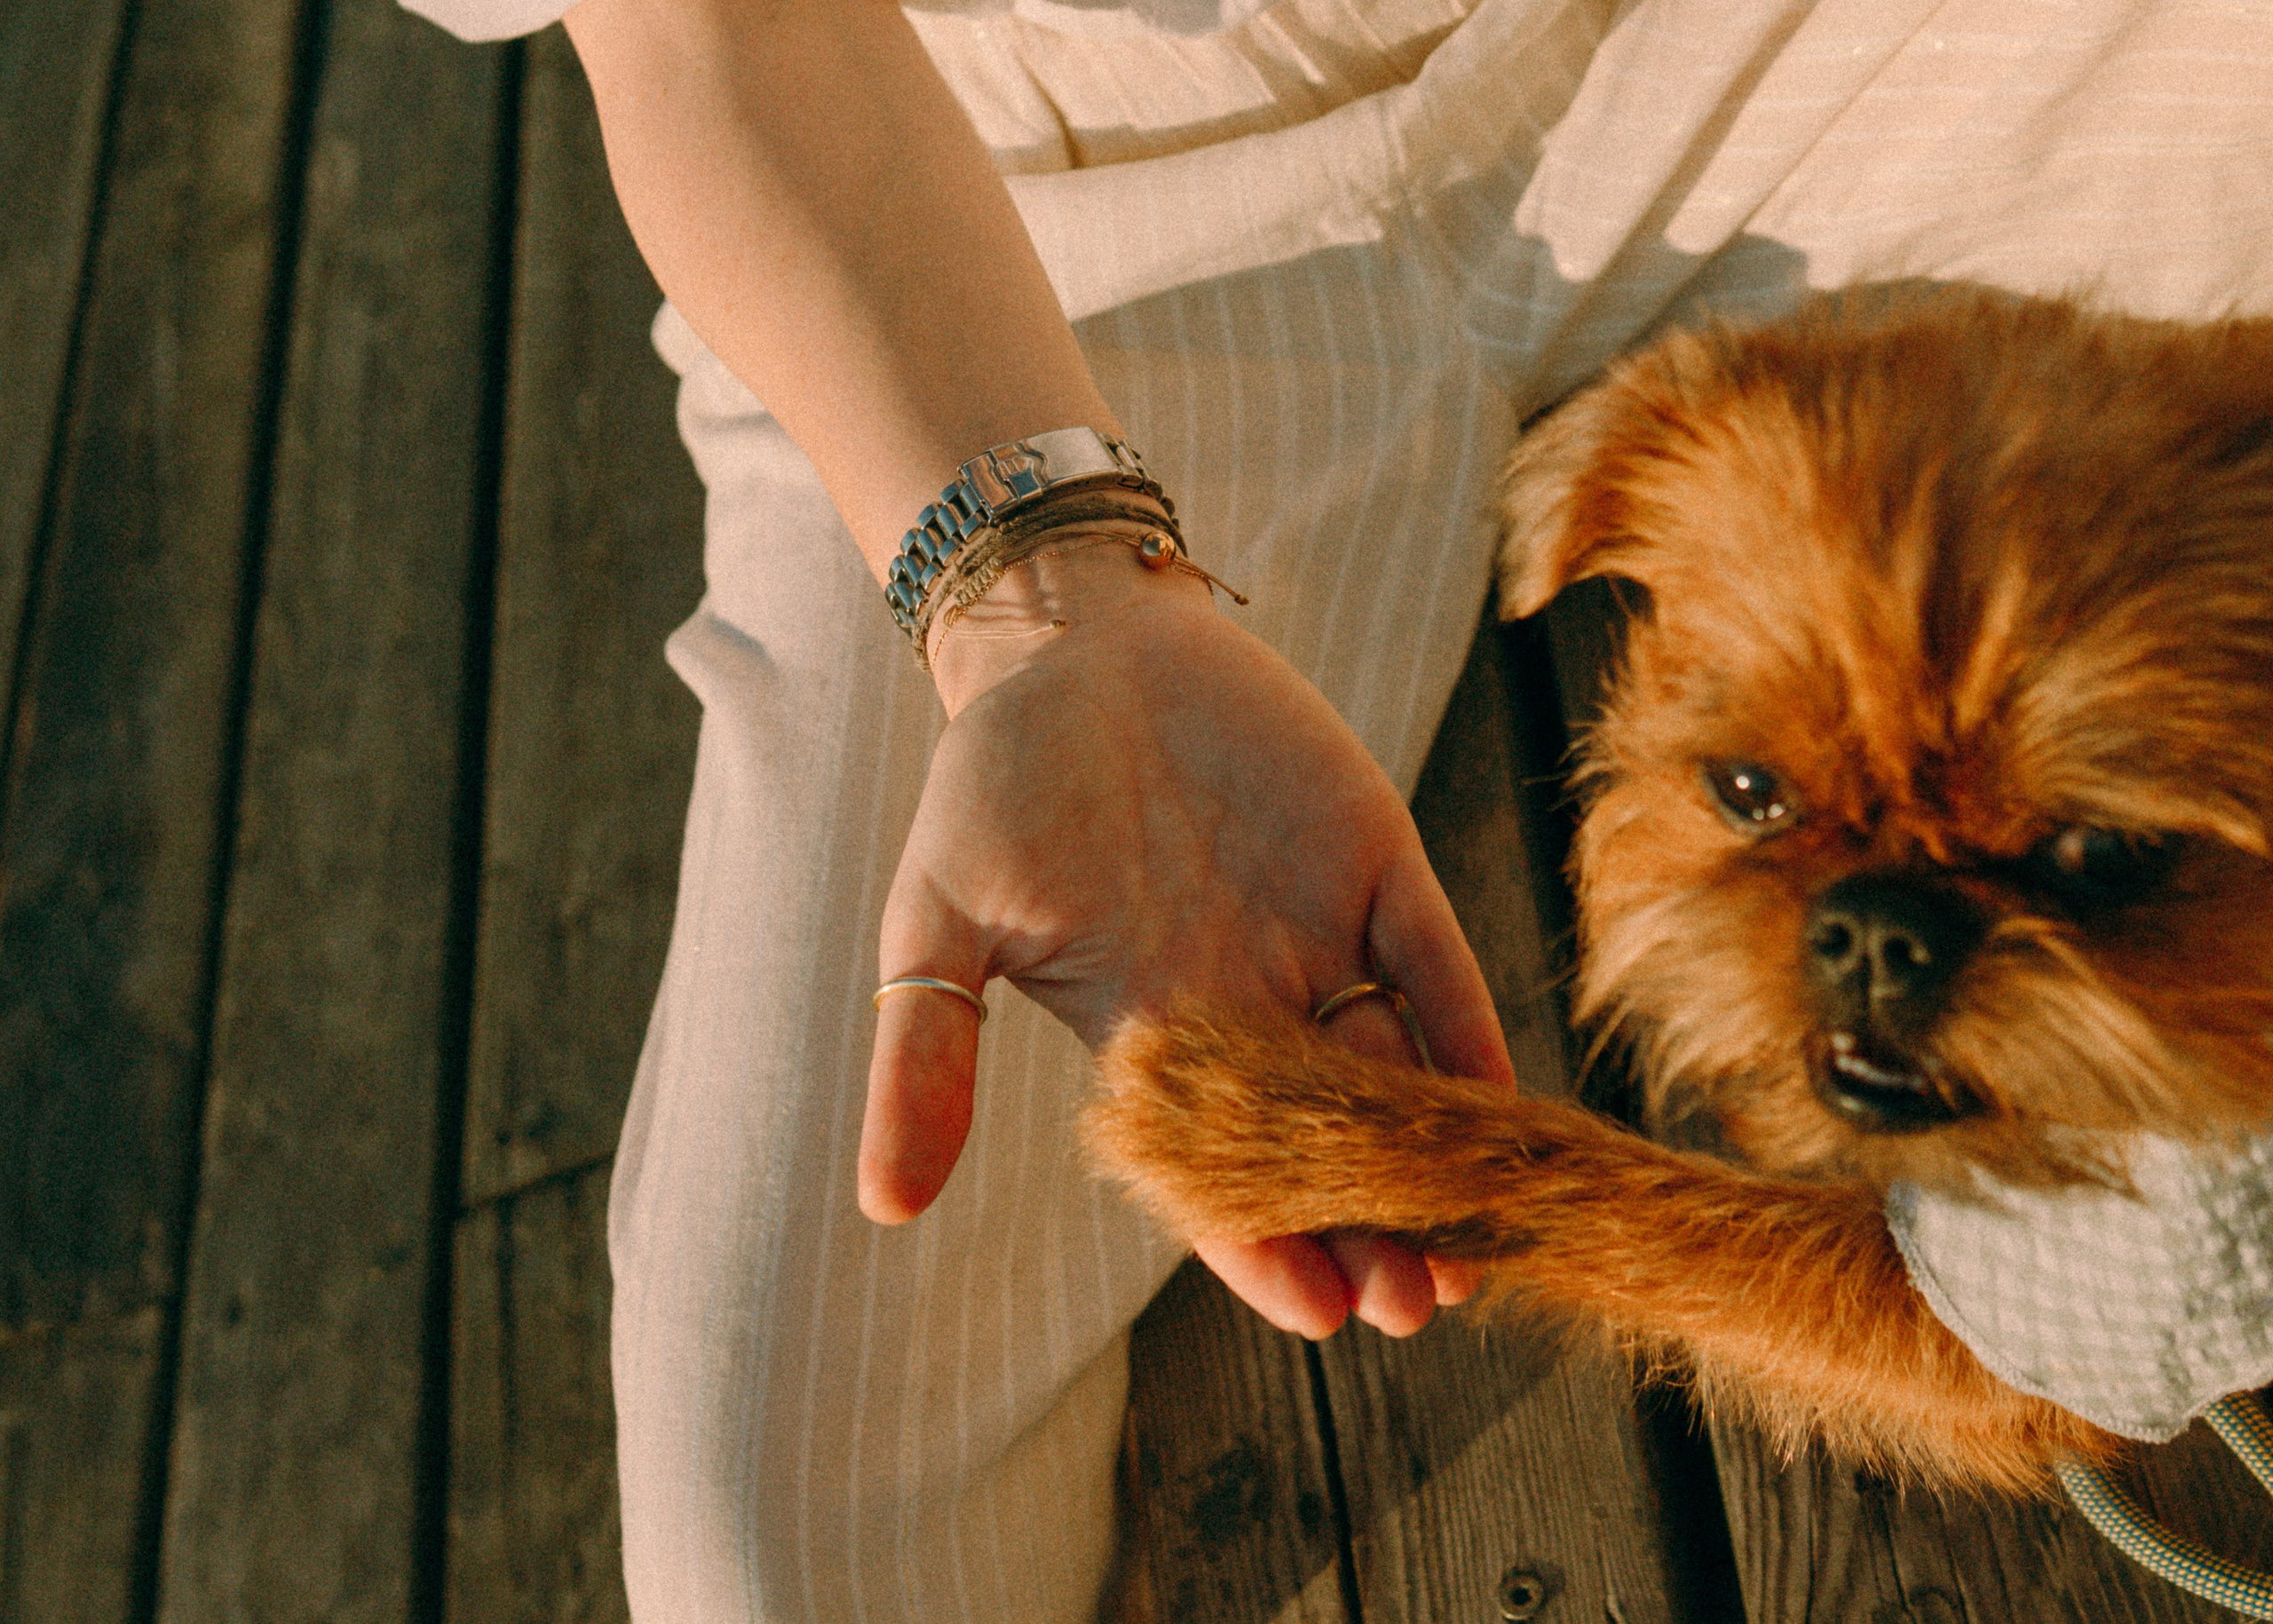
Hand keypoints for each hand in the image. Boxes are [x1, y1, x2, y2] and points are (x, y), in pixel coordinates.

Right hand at [859, 544, 1511, 1336]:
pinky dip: (1467, 1029)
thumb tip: (882, 1207)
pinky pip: (1434, 963)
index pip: (1220, 1173)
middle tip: (1416, 1306)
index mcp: (1151, 1040)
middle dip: (1374, 1230)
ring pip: (1398, 1074)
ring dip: (1434, 1159)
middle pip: (1328, 1147)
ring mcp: (1319, 938)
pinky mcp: (1374, 865)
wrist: (1071, 644)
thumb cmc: (994, 783)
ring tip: (1471, 1247)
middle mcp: (1249, 1007)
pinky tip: (1497, 1101)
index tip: (1317, 1316)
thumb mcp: (936, 924)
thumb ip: (926, 1058)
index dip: (1267, 1248)